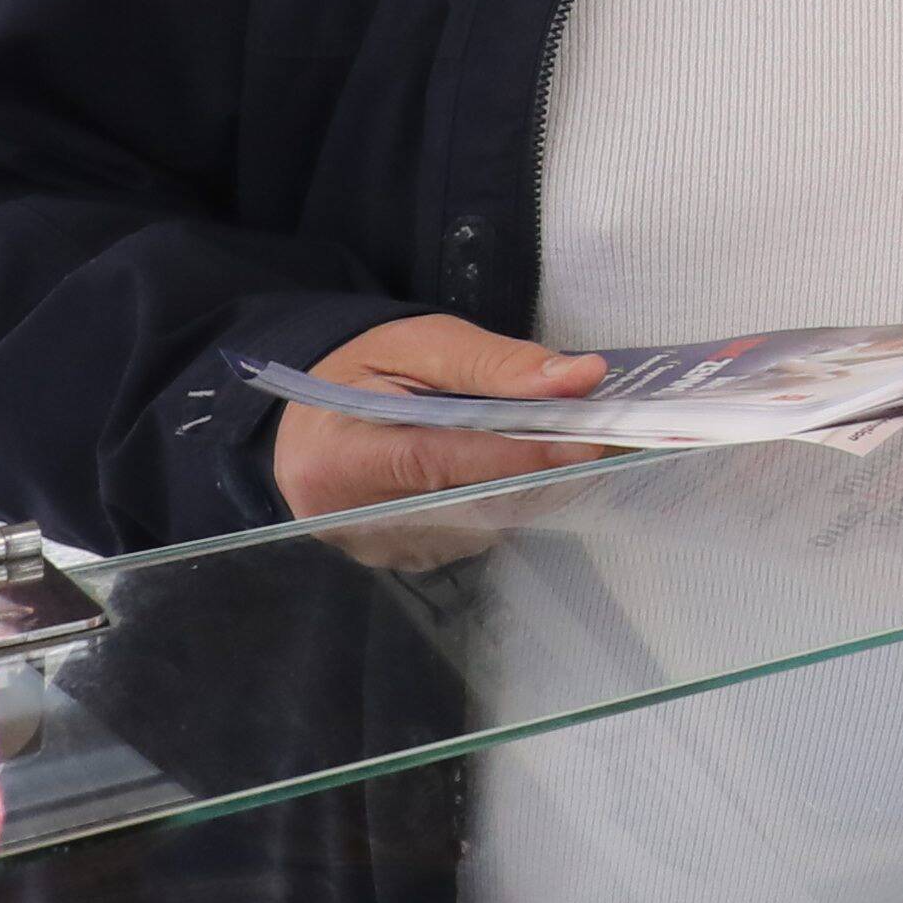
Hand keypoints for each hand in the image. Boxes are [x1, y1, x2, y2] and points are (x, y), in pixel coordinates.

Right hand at [272, 314, 607, 534]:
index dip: (518, 455)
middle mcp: (346, 515)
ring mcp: (370, 545)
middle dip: (532, 473)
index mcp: (340, 455)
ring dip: (519, 490)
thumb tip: (582, 377)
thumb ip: (499, 363)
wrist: (317, 406)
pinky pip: (466, 537)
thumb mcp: (425, 345)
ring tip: (537, 449)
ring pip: (476, 527)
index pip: (441, 463)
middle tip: (581, 442)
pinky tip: (496, 473)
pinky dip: (495, 505)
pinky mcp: (394, 557)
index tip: (585, 441)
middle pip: (467, 504)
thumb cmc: (366, 369)